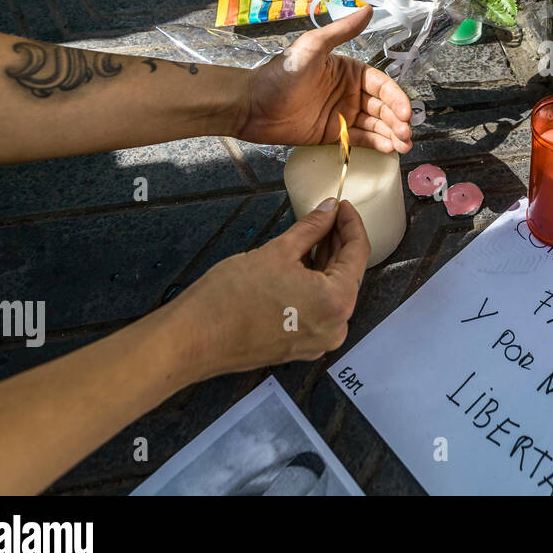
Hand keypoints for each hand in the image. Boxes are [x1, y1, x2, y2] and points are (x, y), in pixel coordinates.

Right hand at [176, 199, 371, 378]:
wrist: (194, 339)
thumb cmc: (232, 295)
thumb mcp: (278, 251)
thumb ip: (311, 228)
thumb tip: (330, 209)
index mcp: (338, 301)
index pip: (358, 253)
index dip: (351, 224)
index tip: (342, 205)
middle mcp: (337, 326)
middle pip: (348, 274)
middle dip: (338, 242)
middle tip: (327, 215)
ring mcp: (319, 341)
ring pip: (332, 293)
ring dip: (326, 263)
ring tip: (314, 234)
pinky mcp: (301, 347)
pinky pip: (319, 310)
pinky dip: (315, 286)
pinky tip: (303, 263)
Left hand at [238, 6, 412, 152]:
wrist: (252, 106)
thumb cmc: (280, 74)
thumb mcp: (312, 47)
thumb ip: (341, 31)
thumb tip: (368, 9)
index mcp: (349, 71)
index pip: (382, 85)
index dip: (396, 98)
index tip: (406, 112)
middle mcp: (350, 93)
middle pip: (383, 107)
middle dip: (398, 120)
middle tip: (407, 132)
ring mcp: (342, 114)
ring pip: (376, 125)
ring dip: (392, 134)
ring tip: (403, 144)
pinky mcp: (333, 134)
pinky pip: (360, 139)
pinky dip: (376, 143)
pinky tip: (388, 148)